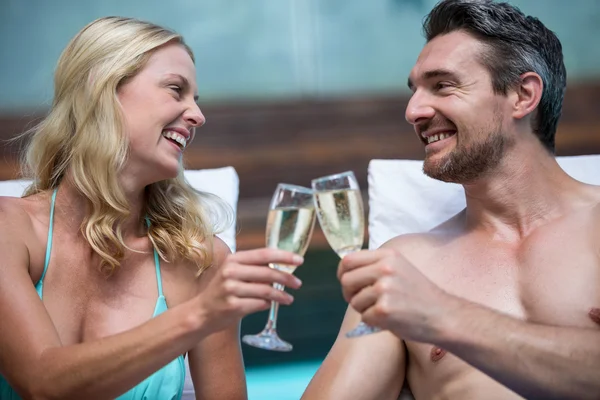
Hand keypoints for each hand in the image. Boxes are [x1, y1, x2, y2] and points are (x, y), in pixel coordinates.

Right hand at [196, 248, 302, 333]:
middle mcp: (231, 272)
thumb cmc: (222, 291)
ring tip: (288, 299)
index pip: (264, 254)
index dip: (284, 256)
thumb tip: (282, 266)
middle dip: (287, 278)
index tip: (299, 260)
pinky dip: (268, 305)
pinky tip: (270, 305)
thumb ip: (254, 267)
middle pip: (268, 273)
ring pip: (266, 291)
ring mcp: (231, 289)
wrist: (201, 312)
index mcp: (234, 259)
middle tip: (298, 283)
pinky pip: (259, 304)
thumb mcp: (233, 272)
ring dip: (281, 295)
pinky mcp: (233, 306)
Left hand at [338, 248, 455, 342]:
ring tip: (384, 309)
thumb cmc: (418, 295)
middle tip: (362, 301)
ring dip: (364, 310)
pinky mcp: (384, 309)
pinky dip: (373, 322)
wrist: (443, 315)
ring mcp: (384, 288)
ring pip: (354, 301)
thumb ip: (375, 266)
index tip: (346, 282)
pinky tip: (390, 319)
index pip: (348, 260)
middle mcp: (385, 268)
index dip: (342, 273)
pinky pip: (364, 317)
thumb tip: (345, 271)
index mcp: (388, 256)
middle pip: (346, 280)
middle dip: (349, 293)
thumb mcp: (400, 268)